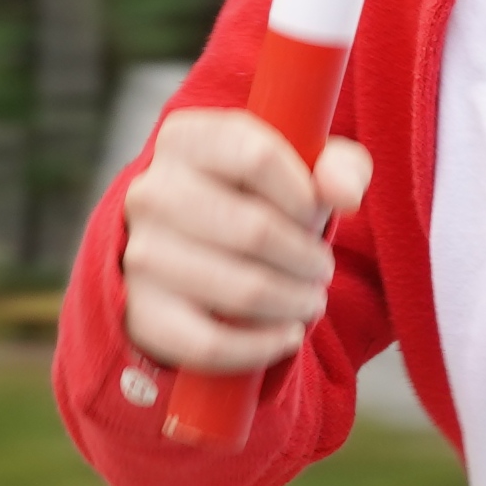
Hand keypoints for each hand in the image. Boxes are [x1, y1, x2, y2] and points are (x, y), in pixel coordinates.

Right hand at [109, 106, 373, 402]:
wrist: (183, 245)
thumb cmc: (255, 198)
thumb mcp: (299, 167)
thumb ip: (338, 165)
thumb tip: (344, 194)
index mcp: (185, 138)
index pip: (258, 157)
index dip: (304, 194)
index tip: (315, 215)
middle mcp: (151, 192)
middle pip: (254, 230)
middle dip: (307, 259)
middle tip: (321, 269)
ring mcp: (140, 254)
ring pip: (241, 290)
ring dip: (293, 302)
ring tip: (309, 300)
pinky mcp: (142, 311)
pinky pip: (211, 343)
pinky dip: (262, 346)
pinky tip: (287, 335)